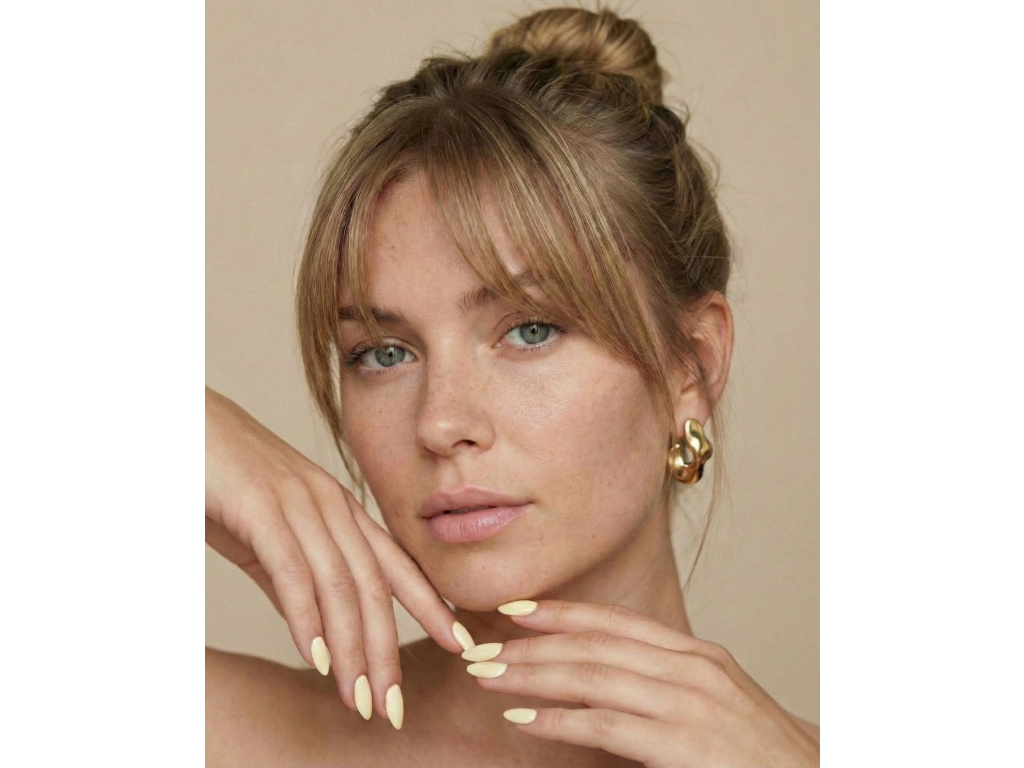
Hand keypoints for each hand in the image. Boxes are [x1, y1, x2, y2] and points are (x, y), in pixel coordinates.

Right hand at [205, 387, 468, 725]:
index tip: (459, 643)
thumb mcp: (267, 538)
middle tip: (393, 707)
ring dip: (351, 648)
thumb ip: (295, 581)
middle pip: (374, 586)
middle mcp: (331, 504)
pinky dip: (307, 618)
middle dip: (386, 650)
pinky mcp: (263, 506)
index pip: (395, 565)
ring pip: (340, 584)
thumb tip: (319, 632)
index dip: (431, 606)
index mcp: (339, 508)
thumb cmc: (222, 480)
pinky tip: (316, 657)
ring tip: (360, 698)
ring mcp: (301, 502)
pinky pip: (294, 570)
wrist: (180, 424)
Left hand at [465, 600, 818, 766]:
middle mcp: (690, 668)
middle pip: (593, 644)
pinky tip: (523, 718)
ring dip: (531, 675)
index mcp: (696, 655)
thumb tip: (600, 696)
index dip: (561, 613)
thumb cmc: (759, 757)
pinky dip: (557, 719)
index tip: (516, 610)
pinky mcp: (681, 743)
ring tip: (488, 677)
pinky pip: (604, 725)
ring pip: (591, 676)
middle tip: (482, 647)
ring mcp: (688, 703)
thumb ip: (661, 690)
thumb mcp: (712, 707)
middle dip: (531, 644)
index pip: (615, 622)